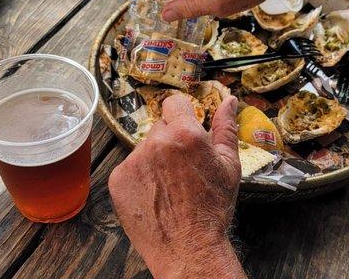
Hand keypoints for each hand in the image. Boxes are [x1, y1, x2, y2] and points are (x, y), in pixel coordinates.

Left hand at [109, 94, 245, 278]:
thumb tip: (230, 101)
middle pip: (160, 127)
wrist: (188, 248)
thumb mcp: (229, 165)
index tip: (186, 126)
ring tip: (170, 184)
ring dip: (155, 158)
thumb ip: (226, 128)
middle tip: (183, 166)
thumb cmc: (212, 207)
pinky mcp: (118, 179)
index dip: (182, 113)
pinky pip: (130, 166)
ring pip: (145, 147)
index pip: (174, 103)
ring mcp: (133, 161)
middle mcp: (156, 143)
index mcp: (185, 134)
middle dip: (171, 139)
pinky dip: (140, 175)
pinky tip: (155, 193)